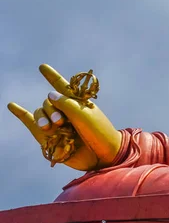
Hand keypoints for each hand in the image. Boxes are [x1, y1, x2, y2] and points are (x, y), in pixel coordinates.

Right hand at [7, 64, 121, 170]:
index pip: (62, 86)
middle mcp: (65, 111)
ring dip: (42, 117)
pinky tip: (11, 105)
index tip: (42, 66)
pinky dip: (21, 114)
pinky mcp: (48, 137)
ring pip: (39, 113)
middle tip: (60, 122)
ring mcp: (56, 124)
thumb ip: (66, 103)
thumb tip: (50, 94)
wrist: (101, 155)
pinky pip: (31, 123)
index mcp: (77, 102)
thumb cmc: (98, 133)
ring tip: (51, 127)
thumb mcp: (84, 115)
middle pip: (48, 101)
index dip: (52, 76)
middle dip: (51, 109)